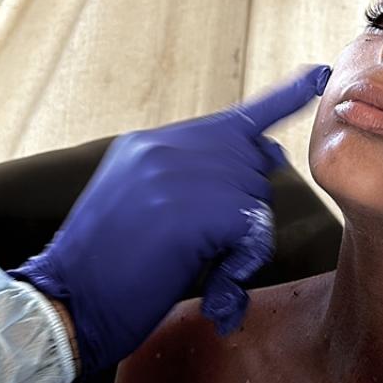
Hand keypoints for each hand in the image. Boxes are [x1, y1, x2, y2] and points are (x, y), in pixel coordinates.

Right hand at [10, 65, 330, 374]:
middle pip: (249, 162)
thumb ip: (188, 184)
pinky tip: (212, 275)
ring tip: (199, 265)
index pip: (230, 121)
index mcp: (146, 147)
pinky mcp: (190, 208)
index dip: (280, 101)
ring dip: (240, 239)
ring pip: (252, 194)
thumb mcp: (138, 209)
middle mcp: (161, 149)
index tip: (316, 76)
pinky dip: (240, 259)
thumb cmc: (104, 274)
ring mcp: (173, 173)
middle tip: (211, 248)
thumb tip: (262, 160)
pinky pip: (250, 227)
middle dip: (246, 207)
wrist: (67, 306)